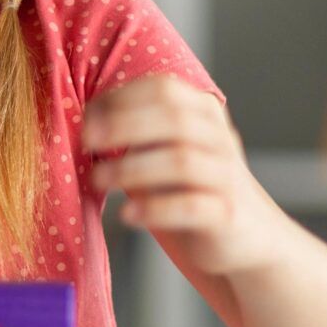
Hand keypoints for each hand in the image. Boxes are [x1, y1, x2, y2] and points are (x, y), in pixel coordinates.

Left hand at [84, 73, 280, 277]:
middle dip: (123, 126)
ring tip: (98, 180)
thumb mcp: (163, 149)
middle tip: (86, 142)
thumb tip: (79, 121)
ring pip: (180, 161)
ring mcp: (227, 177)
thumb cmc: (189, 187)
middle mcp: (220, 140)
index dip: (121, 98)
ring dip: (130, 168)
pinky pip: (191, 207)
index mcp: (203, 113)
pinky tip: (126, 214)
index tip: (86, 117)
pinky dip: (154, 209)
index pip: (164, 89)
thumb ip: (134, 131)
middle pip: (173, 119)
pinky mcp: (226, 215)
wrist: (246, 237)